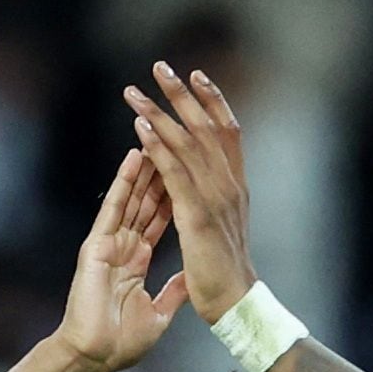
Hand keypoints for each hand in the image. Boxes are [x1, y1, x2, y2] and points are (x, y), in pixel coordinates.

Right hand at [52, 149, 191, 371]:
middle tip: (175, 141)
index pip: (160, 218)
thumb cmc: (120, 343)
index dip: (174, 193)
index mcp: (137, 261)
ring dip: (145, 166)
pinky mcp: (96, 245)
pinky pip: (113, 207)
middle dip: (161, 170)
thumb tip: (191, 277)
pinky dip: (123, 182)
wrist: (96, 356)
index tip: (189, 168)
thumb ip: (174, 292)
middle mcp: (123, 246)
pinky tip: (134, 158)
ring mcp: (109, 243)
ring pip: (131, 197)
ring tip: (156, 134)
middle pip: (147, 200)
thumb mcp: (160, 314)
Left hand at [125, 62, 257, 324]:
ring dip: (160, 113)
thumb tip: (207, 200)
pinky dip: (158, 147)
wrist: (236, 305)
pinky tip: (141, 128)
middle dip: (182, 95)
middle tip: (161, 66)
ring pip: (187, 143)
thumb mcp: (222, 234)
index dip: (212, 102)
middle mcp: (229, 185)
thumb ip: (216, 210)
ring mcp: (215, 199)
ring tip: (136, 91)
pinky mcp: (198, 216)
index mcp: (236, 188)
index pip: (226, 133)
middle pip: (206, 126)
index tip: (195, 76)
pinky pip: (175, 173)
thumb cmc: (225, 276)